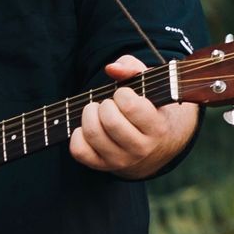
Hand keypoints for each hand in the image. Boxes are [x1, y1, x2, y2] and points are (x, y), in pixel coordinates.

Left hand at [69, 55, 198, 178]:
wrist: (150, 143)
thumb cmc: (145, 106)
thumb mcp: (147, 84)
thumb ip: (132, 68)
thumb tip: (112, 69)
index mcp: (157, 128)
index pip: (131, 107)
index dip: (122, 94)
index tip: (123, 94)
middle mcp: (141, 148)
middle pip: (111, 122)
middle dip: (103, 105)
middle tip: (107, 103)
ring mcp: (120, 160)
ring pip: (93, 134)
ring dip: (88, 115)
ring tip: (95, 111)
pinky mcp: (101, 165)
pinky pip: (79, 150)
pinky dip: (77, 134)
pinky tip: (86, 127)